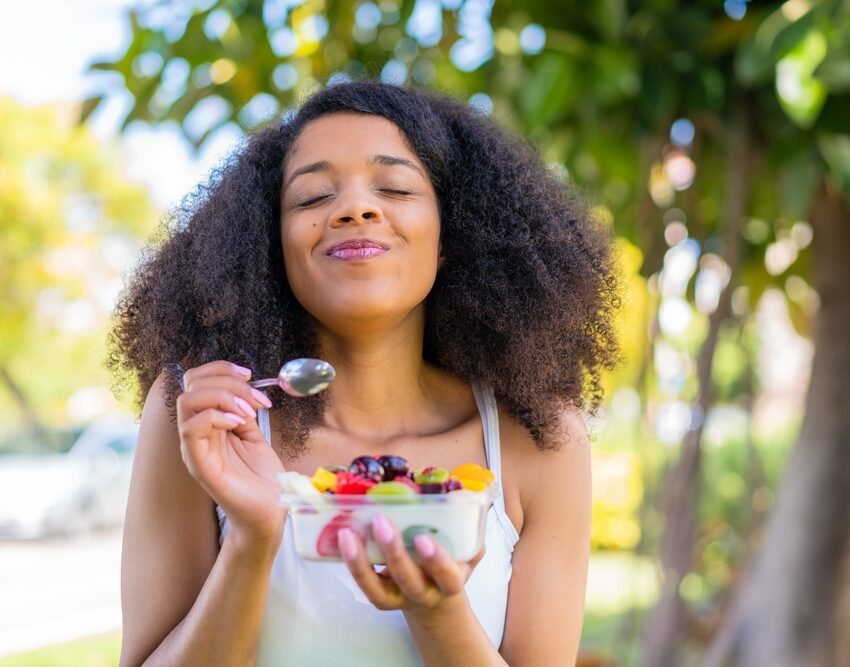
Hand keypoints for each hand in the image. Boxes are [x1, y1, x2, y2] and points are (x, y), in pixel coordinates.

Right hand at [176, 360, 285, 544]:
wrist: (271, 510)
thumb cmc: (262, 476)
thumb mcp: (255, 434)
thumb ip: (244, 411)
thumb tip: (244, 388)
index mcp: (208, 424)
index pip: (196, 381)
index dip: (220, 369)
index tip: (250, 375)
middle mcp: (196, 434)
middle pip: (190, 385)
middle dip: (225, 380)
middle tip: (254, 397)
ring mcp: (195, 449)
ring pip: (187, 402)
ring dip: (222, 396)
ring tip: (248, 411)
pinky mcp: (200, 466)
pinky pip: (191, 430)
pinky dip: (216, 417)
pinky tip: (239, 424)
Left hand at [337, 515, 484, 613]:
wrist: (435, 603)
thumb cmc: (448, 568)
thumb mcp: (465, 554)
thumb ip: (469, 532)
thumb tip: (465, 496)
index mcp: (450, 582)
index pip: (447, 576)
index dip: (436, 560)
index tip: (423, 538)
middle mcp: (423, 594)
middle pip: (408, 580)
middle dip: (394, 552)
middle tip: (381, 522)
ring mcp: (399, 598)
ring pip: (377, 589)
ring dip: (361, 561)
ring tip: (347, 533)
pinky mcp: (379, 596)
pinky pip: (364, 584)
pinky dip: (352, 563)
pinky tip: (344, 539)